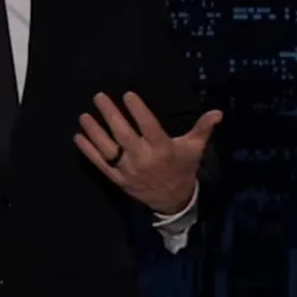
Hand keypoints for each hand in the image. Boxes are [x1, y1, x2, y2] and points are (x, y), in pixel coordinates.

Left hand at [74, 92, 220, 214]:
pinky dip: (88, 151)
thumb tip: (218, 112)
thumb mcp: (194, 148)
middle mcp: (144, 159)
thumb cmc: (183, 168)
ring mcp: (128, 170)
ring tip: (84, 115)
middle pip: (124, 135)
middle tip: (98, 96)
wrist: (173, 201)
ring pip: (108, 149)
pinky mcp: (118, 178)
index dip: (139, 111)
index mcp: (163, 149)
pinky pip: (101, 164)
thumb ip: (203, 128)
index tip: (128, 94)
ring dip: (94, 132)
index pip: (149, 127)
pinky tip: (78, 136)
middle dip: (110, 115)